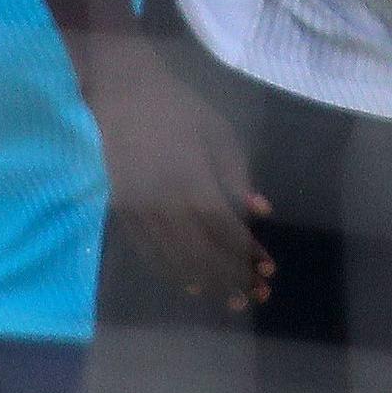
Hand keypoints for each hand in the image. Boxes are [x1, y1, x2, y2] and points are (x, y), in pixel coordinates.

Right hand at [90, 33, 274, 308]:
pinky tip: (190, 284)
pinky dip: (171, 272)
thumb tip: (260, 211)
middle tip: (256, 297)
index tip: (269, 271)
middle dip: (233, 278)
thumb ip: (237, 174)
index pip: (227, 231)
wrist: (123, 94)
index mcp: (195, 182)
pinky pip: (149, 252)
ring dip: (206, 282)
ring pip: (176, 259)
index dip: (248, 254)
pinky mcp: (122, 212)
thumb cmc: (177, 108)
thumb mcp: (217, 132)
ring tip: (230, 298)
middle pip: (204, 254)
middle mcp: (168, 204)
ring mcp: (142, 211)